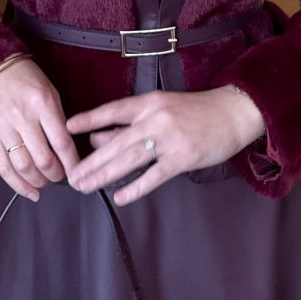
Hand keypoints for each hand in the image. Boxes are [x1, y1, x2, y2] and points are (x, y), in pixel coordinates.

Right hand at [0, 59, 79, 201]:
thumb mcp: (50, 92)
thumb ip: (58, 120)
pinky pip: (3, 168)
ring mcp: (3, 129)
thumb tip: (68, 152)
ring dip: (39, 182)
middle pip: (43, 159)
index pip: (61, 142)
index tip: (78, 172)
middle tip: (61, 177)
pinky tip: (30, 192)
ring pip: (23, 167)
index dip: (72, 163)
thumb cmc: (26, 80)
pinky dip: (18, 185)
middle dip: (56, 175)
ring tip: (46, 183)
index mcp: (42, 103)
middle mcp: (22, 117)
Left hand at [65, 86, 264, 205]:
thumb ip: (129, 123)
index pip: (113, 110)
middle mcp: (156, 118)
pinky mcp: (184, 157)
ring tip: (86, 186)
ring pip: (130, 159)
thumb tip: (97, 137)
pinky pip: (155, 175)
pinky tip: (121, 197)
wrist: (233, 112)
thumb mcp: (160, 109)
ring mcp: (170, 138)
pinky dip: (136, 187)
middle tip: (71, 176)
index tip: (67, 127)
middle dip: (91, 161)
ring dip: (105, 174)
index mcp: (148, 102)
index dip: (89, 118)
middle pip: (116, 142)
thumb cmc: (195, 111)